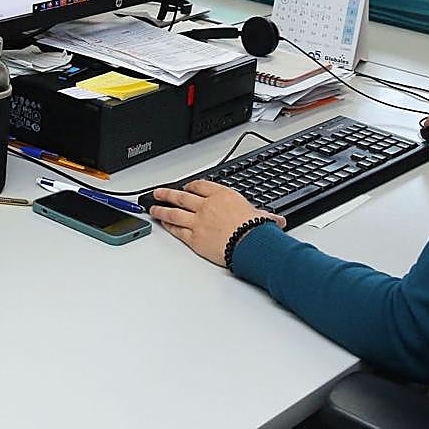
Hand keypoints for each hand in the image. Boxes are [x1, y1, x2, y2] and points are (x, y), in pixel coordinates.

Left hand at [148, 180, 284, 266]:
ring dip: (162, 209)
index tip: (186, 187)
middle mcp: (207, 205)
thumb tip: (275, 221)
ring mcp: (197, 221)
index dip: (190, 186)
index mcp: (222, 195)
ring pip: (174, 212)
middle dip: (167, 193)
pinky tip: (163, 224)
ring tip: (153, 207)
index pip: (201, 185)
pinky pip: (177, 230)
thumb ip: (263, 216)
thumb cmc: (255, 229)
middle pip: (181, 196)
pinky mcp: (193, 238)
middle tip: (158, 192)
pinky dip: (168, 226)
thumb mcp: (261, 216)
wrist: (249, 243)